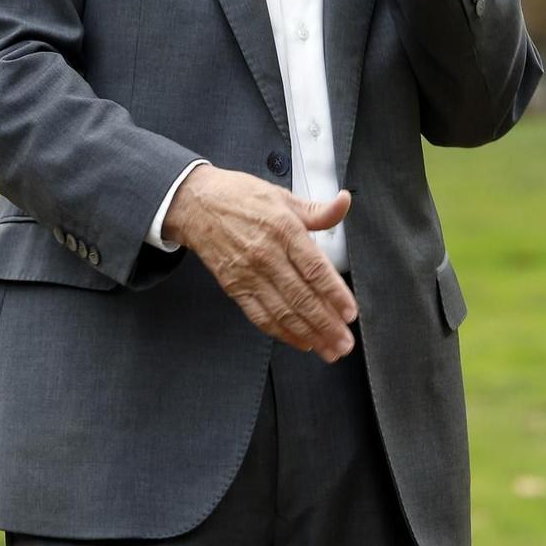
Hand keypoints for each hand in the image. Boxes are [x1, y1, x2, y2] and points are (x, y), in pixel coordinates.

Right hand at [162, 164, 357, 361]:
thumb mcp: (282, 196)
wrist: (196, 204)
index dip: (334, 294)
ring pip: (283, 311)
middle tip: (344, 342)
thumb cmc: (240, 198)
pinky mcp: (234, 287)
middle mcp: (266, 254)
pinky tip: (299, 341)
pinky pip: (260, 315)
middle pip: (301, 296)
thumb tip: (344, 202)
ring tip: (328, 349)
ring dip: (308, 334)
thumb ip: (317, 209)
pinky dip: (281, 332)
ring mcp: (249, 274)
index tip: (350, 312)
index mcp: (283, 229)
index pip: (314, 268)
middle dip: (326, 324)